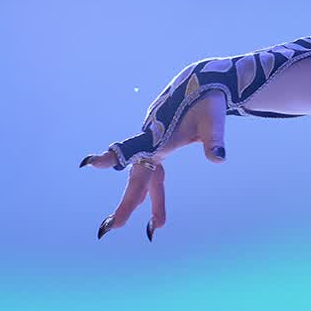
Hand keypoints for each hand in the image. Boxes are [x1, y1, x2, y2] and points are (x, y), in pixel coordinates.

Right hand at [80, 88, 228, 240]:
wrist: (202, 83)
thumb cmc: (207, 101)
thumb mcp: (213, 119)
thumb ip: (214, 139)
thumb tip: (218, 159)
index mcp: (158, 134)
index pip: (133, 148)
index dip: (114, 157)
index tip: (91, 164)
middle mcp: (150, 140)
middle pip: (137, 175)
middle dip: (128, 202)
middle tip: (114, 227)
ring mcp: (153, 145)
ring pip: (146, 178)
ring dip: (149, 201)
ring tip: (155, 227)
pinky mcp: (159, 147)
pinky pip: (154, 175)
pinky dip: (155, 192)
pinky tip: (153, 210)